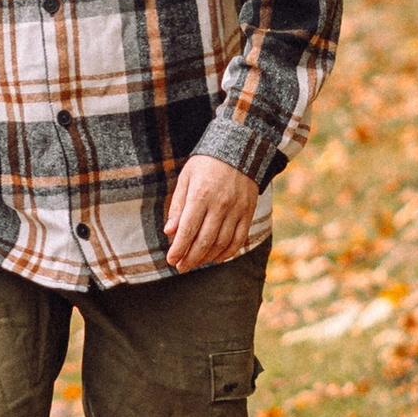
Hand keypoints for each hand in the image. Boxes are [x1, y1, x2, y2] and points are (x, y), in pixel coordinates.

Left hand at [164, 153, 259, 272]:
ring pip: (222, 242)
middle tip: (181, 267)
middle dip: (191, 258)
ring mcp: (236, 209)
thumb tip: (169, 231)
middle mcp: (220, 204)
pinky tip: (217, 257)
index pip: (188, 229)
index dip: (179, 248)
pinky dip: (228, 251)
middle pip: (204, 240)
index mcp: (200, 195)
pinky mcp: (248, 211)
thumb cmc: (206, 164)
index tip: (171, 260)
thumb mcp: (186, 178)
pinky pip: (239, 238)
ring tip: (196, 263)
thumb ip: (178, 205)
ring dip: (207, 257)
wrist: (239, 148)